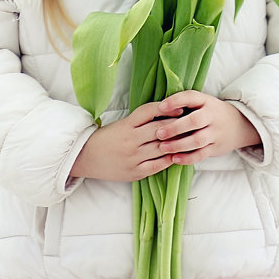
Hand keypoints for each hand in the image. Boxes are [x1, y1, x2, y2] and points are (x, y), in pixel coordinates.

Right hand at [70, 91, 261, 181]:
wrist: (85, 157)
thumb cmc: (105, 138)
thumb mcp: (120, 124)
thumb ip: (139, 121)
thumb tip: (164, 113)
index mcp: (126, 125)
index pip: (150, 112)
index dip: (167, 108)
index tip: (181, 106)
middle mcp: (131, 140)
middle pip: (160, 129)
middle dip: (178, 125)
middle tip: (192, 121)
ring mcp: (133, 157)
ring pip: (162, 147)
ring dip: (177, 143)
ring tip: (190, 138)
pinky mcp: (135, 172)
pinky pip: (157, 165)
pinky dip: (169, 160)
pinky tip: (178, 155)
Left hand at [152, 90, 261, 165]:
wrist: (240, 124)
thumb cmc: (210, 112)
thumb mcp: (202, 102)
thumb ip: (184, 103)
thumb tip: (157, 108)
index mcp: (206, 101)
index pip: (190, 97)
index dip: (175, 101)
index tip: (160, 107)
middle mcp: (212, 116)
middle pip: (194, 121)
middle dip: (175, 127)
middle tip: (158, 133)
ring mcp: (216, 133)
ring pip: (197, 140)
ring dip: (179, 145)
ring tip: (163, 147)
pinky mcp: (216, 148)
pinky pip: (201, 154)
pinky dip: (187, 158)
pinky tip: (174, 159)